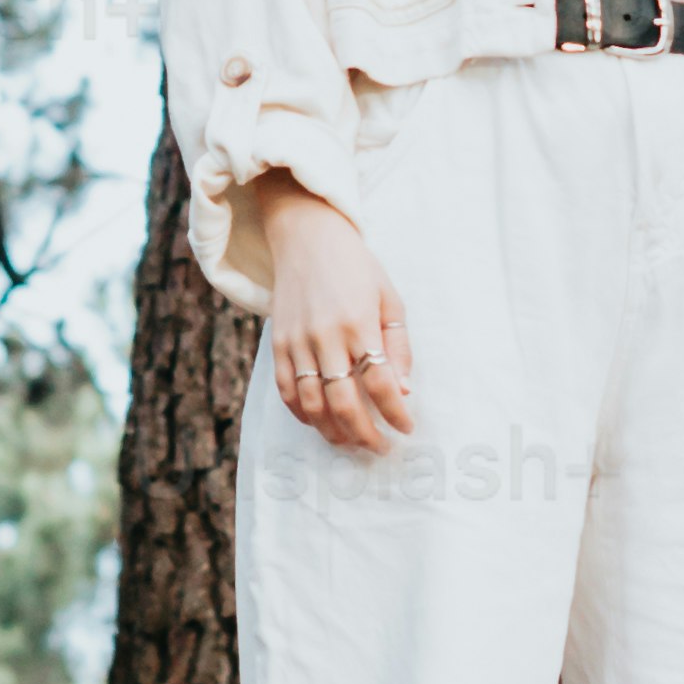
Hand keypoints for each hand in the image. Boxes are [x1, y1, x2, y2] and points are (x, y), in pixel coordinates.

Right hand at [256, 187, 413, 455]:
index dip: (395, 412)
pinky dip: (303, 415)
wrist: (306, 237)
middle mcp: (326, 336)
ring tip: (351, 441)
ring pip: (312, 405)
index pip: (380, 382)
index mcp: (359, 323)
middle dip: (365, 433)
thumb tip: (403, 389)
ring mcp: (297, 342)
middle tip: (380, 447)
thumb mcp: (388, 298)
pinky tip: (321, 423)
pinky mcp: (277, 344)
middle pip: (344, 402)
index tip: (406, 428)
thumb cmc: (355, 266)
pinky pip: (287, 391)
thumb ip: (397, 346)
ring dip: (333, 431)